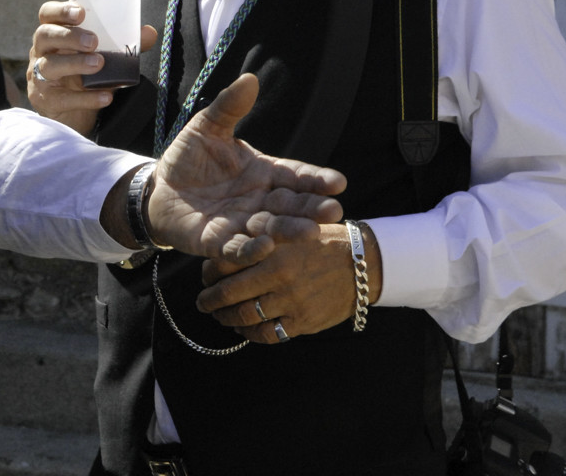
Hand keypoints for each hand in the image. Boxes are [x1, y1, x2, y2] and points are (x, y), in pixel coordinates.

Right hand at [26, 1, 156, 134]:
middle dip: (69, 36)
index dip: (60, 10)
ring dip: (75, 63)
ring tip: (99, 64)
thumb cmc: (86, 76)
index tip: (81, 12)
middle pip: (44, 35)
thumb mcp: (104, 57)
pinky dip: (85, 98)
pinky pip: (62, 98)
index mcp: (54, 34)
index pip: (47, 14)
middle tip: (93, 41)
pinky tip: (105, 96)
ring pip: (49, 65)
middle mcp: (41, 52)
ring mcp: (40, 77)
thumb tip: (148, 32)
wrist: (74, 116)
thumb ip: (124, 45)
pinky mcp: (46, 101)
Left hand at [146, 73, 345, 262]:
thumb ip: (229, 107)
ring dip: (290, 231)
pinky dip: (251, 249)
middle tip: (334, 211)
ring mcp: (241, 223)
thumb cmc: (190, 157)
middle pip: (291, 205)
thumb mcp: (208, 127)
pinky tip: (265, 246)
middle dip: (312, 208)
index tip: (338, 182)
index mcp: (264, 172)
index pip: (296, 176)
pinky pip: (237, 248)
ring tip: (310, 232)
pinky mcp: (217, 242)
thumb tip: (250, 78)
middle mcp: (259, 200)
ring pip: (271, 229)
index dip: (316, 180)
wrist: (159, 187)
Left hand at [194, 221, 383, 343]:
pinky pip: (268, 334)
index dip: (209, 271)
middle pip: (230, 294)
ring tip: (221, 316)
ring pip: (246, 317)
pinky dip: (251, 334)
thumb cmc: (323, 242)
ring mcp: (291, 301)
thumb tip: (227, 248)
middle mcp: (279, 276)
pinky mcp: (303, 321)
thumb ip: (262, 239)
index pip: (226, 263)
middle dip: (210, 300)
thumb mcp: (292, 231)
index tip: (205, 275)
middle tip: (202, 302)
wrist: (363, 264)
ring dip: (227, 319)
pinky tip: (245, 330)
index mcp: (273, 249)